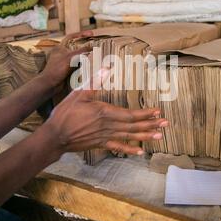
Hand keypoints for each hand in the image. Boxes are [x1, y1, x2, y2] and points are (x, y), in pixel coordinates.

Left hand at [40, 31, 92, 88]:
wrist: (50, 85)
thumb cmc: (57, 69)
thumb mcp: (70, 58)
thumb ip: (81, 52)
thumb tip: (92, 47)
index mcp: (60, 48)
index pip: (71, 37)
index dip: (81, 34)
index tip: (91, 34)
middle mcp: (62, 54)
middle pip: (76, 47)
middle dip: (85, 46)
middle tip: (95, 46)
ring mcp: (65, 63)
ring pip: (78, 57)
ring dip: (85, 57)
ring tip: (94, 56)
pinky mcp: (68, 71)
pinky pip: (78, 66)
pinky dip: (84, 65)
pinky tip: (89, 66)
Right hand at [44, 69, 167, 155]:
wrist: (55, 136)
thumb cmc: (65, 114)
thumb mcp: (79, 94)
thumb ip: (94, 82)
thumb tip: (106, 68)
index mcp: (105, 112)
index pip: (130, 114)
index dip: (145, 113)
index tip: (158, 111)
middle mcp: (109, 126)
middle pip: (134, 126)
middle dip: (151, 124)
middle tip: (166, 124)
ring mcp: (105, 136)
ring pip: (129, 136)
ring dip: (145, 136)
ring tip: (159, 136)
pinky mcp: (100, 144)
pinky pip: (117, 147)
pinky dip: (129, 149)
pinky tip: (139, 152)